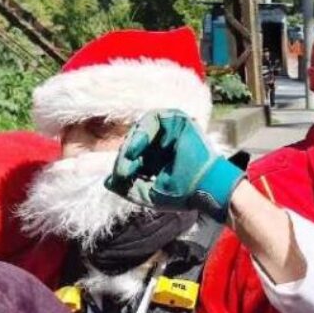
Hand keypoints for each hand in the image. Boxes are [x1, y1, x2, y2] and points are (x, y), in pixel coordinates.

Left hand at [106, 109, 243, 221]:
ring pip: (140, 129)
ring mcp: (170, 131)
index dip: (123, 165)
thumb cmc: (182, 193)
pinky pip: (153, 118)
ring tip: (129, 157)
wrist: (206, 187)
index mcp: (156, 159)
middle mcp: (162, 143)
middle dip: (125, 155)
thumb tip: (107, 181)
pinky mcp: (178, 120)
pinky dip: (142, 132)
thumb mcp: (148, 194)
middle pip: (133, 141)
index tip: (120, 178)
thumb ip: (127, 187)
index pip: (132, 156)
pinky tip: (137, 148)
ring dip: (131, 143)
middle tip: (123, 170)